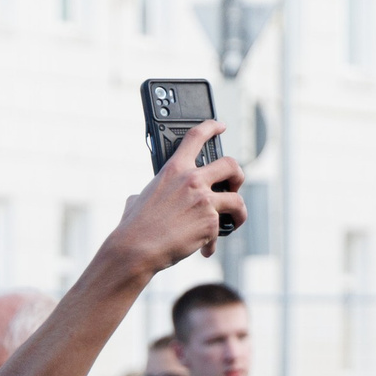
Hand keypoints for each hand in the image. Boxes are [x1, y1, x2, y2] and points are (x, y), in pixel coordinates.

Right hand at [111, 120, 246, 269]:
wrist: (137, 247)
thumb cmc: (135, 225)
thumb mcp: (140, 198)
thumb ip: (153, 192)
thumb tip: (143, 199)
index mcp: (174, 169)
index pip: (196, 136)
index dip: (211, 127)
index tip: (220, 126)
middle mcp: (193, 180)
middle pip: (230, 165)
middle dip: (237, 175)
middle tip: (235, 185)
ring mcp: (204, 201)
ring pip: (237, 200)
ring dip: (239, 211)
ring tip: (234, 219)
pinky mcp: (210, 223)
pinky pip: (221, 231)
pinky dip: (212, 243)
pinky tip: (204, 249)